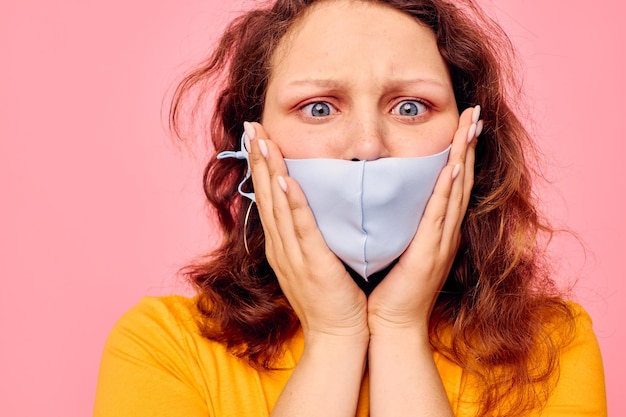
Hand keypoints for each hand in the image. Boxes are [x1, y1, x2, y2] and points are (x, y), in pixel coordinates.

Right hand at [245, 122, 368, 343]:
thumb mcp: (312, 261)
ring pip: (278, 205)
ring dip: (269, 171)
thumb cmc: (331, 298)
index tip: (257, 137)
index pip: (268, 197)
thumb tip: (310, 208)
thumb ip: (307, 234)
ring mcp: (293, 256)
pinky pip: (301, 228)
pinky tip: (287, 180)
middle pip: (265, 195)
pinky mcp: (312, 264)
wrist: (337, 336)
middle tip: (252, 126)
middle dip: (258, 158)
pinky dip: (292, 203)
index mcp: (281, 245)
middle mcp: (281, 247)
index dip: (261, 166)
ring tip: (262, 141)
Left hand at [367, 106, 479, 335]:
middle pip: (461, 179)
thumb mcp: (398, 246)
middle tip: (475, 113)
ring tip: (470, 127)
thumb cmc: (391, 287)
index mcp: (437, 230)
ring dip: (464, 157)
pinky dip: (448, 190)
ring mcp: (441, 242)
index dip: (459, 152)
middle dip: (468, 145)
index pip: (452, 183)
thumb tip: (386, 196)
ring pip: (456, 191)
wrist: (392, 324)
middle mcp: (444, 232)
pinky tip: (453, 168)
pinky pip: (440, 215)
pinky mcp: (430, 253)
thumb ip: (399, 222)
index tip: (463, 123)